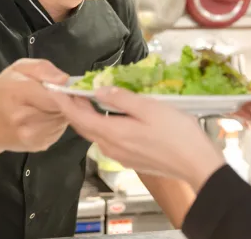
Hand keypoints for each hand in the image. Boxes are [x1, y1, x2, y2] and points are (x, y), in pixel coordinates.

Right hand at [0, 59, 69, 151]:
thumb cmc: (4, 92)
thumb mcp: (18, 69)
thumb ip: (42, 68)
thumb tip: (64, 79)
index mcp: (15, 93)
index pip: (53, 94)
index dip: (63, 89)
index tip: (63, 86)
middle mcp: (21, 117)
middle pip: (60, 107)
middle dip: (63, 99)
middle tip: (51, 94)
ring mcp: (30, 135)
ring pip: (62, 118)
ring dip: (60, 111)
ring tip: (44, 106)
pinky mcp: (38, 145)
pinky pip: (59, 130)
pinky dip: (56, 122)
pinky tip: (43, 118)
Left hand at [52, 88, 225, 191]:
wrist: (196, 163)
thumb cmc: (177, 133)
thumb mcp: (150, 108)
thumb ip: (123, 98)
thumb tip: (100, 90)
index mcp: (114, 133)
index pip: (78, 117)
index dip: (64, 101)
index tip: (54, 87)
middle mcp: (112, 147)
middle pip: (83, 126)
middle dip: (73, 108)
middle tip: (70, 89)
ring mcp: (121, 155)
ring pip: (95, 133)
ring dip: (87, 116)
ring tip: (88, 98)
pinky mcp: (130, 159)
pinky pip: (108, 140)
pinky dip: (101, 125)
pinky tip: (110, 115)